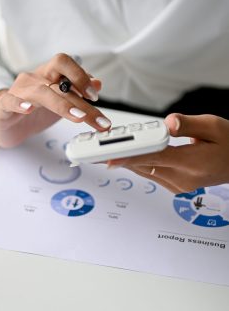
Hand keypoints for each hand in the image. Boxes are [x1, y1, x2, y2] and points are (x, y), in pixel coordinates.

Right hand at [0, 53, 111, 146]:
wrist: (3, 122)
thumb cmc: (32, 111)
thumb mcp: (59, 102)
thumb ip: (77, 93)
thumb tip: (98, 82)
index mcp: (48, 75)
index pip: (65, 63)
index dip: (81, 76)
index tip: (95, 96)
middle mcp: (34, 79)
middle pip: (59, 79)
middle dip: (81, 99)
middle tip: (95, 117)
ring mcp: (19, 91)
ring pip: (40, 92)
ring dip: (62, 104)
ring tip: (78, 117)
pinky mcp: (4, 106)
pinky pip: (9, 100)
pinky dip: (19, 104)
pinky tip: (29, 110)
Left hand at [107, 114, 228, 192]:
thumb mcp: (214, 126)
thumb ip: (188, 124)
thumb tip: (168, 123)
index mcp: (193, 163)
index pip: (155, 158)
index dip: (130, 156)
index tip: (109, 157)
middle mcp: (184, 179)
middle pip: (144, 166)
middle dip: (119, 156)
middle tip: (95, 149)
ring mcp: (179, 186)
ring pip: (145, 172)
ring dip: (126, 161)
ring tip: (104, 151)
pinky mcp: (176, 187)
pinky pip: (151, 174)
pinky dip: (139, 164)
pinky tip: (126, 156)